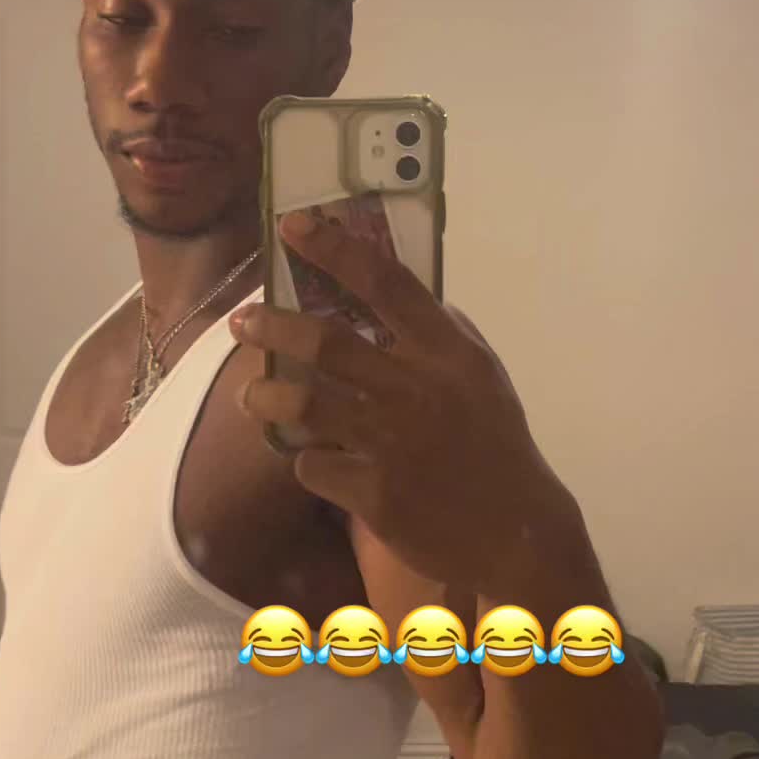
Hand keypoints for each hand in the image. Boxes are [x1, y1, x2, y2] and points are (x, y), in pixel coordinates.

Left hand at [231, 211, 563, 589]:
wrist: (516, 532)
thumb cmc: (497, 445)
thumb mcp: (483, 376)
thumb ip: (443, 332)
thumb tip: (396, 294)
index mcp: (447, 354)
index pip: (387, 284)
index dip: (335, 249)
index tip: (293, 226)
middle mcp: (417, 390)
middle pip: (328, 343)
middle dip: (274, 325)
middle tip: (242, 320)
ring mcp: (393, 444)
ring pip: (306, 404)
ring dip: (266, 394)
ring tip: (251, 393)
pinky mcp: (375, 494)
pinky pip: (314, 465)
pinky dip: (305, 458)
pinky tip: (308, 457)